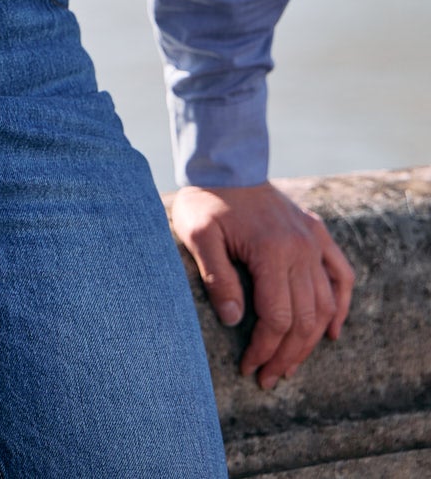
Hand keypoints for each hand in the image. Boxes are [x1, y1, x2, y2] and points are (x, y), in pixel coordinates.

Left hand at [171, 182, 353, 389]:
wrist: (226, 163)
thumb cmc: (207, 200)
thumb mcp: (199, 235)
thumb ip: (216, 277)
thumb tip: (232, 319)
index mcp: (271, 251)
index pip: (277, 318)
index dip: (264, 349)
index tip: (249, 368)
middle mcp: (300, 249)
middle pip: (304, 319)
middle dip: (287, 356)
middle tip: (268, 378)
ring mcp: (313, 241)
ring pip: (324, 304)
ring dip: (311, 341)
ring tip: (291, 365)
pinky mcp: (317, 234)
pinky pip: (341, 275)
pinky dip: (341, 306)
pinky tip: (333, 331)